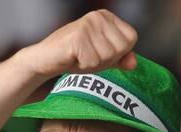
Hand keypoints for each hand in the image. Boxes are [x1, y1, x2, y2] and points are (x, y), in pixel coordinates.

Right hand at [19, 10, 136, 77]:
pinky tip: (73, 58)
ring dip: (93, 64)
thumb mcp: (102, 58)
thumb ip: (120, 59)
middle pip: (121, 49)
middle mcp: (99, 16)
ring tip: (79, 57)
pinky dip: (84, 66)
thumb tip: (134, 63)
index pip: (131, 39)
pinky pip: (94, 62)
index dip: (117, 53)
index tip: (98, 52)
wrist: (45, 60)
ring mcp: (88, 24)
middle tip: (87, 56)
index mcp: (107, 16)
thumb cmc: (74, 58)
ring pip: (108, 57)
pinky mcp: (78, 36)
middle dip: (106, 60)